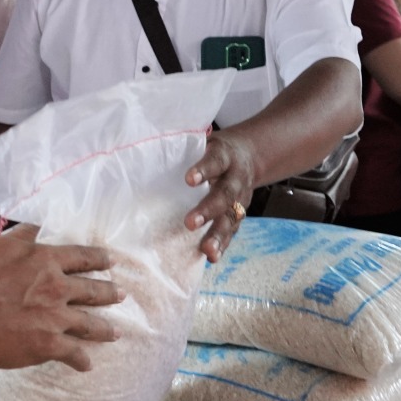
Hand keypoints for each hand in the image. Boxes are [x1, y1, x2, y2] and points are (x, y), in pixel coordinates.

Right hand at [0, 224, 121, 372]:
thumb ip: (22, 235)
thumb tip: (39, 226)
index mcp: (46, 260)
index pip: (81, 257)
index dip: (99, 258)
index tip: (111, 260)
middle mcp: (57, 288)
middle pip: (92, 290)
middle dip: (110, 292)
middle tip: (122, 294)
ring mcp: (55, 318)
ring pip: (90, 323)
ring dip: (105, 328)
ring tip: (117, 332)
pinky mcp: (48, 345)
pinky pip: (73, 353)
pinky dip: (82, 360)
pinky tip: (87, 364)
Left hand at [184, 130, 255, 262]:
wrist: (249, 155)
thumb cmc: (213, 151)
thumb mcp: (206, 142)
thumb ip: (186, 147)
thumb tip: (151, 149)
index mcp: (225, 156)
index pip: (215, 161)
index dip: (204, 170)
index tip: (189, 179)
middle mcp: (235, 179)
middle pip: (225, 194)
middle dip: (208, 210)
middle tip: (189, 223)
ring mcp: (240, 199)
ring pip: (231, 218)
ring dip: (218, 235)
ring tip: (207, 249)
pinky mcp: (238, 215)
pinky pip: (232, 231)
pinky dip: (222, 245)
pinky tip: (212, 257)